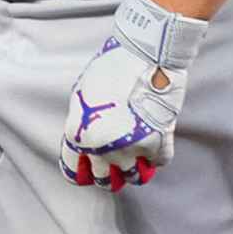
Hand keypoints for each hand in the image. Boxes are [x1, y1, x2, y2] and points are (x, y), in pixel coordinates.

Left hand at [57, 0, 206, 191]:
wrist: (145, 53)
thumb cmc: (110, 68)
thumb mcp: (81, 95)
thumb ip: (81, 123)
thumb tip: (84, 139)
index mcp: (79, 136)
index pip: (74, 172)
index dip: (82, 171)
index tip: (88, 168)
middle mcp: (103, 149)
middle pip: (104, 180)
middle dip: (108, 174)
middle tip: (114, 164)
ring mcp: (131, 149)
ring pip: (134, 176)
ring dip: (134, 169)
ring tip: (136, 156)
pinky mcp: (158, 143)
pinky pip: (159, 162)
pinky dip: (157, 157)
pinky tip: (154, 144)